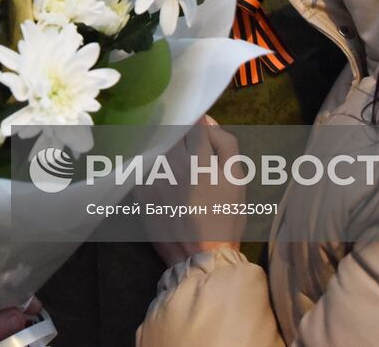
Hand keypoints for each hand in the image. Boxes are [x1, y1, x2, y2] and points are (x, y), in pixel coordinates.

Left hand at [139, 115, 246, 266]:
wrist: (201, 257)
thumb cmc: (225, 219)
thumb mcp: (237, 180)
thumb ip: (227, 145)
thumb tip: (209, 121)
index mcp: (201, 161)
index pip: (194, 123)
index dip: (197, 120)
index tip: (197, 125)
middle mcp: (175, 166)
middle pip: (172, 129)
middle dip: (179, 129)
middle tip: (184, 141)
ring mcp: (155, 178)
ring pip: (155, 142)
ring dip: (162, 141)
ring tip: (170, 154)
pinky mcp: (140, 191)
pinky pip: (141, 162)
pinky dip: (148, 159)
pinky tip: (157, 168)